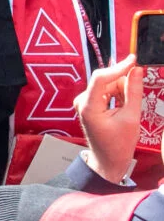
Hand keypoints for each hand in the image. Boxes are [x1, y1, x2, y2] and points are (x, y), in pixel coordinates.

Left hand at [75, 54, 143, 184]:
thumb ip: (134, 92)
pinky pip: (106, 91)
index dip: (118, 67)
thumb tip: (137, 70)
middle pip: (105, 81)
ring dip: (122, 91)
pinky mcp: (89, 103)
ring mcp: (84, 102)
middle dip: (123, 83)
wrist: (108, 161)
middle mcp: (82, 101)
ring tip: (128, 109)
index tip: (134, 59)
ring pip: (107, 85)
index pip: (100, 78)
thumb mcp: (131, 118)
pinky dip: (118, 95)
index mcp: (88, 106)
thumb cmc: (119, 144)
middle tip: (138, 93)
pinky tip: (123, 107)